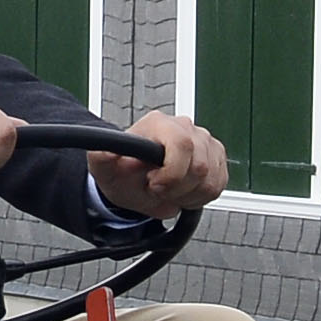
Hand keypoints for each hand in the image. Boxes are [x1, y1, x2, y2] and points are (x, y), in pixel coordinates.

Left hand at [110, 113, 229, 214]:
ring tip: (169, 191)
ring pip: (211, 179)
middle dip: (177, 189)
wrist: (134, 179)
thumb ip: (102, 157)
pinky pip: (218, 185)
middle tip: (158, 189)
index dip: (171, 174)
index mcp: (160, 124)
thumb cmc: (122, 171)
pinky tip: (183, 191)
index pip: (182, 145)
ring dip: (188, 195)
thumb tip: (105, 150)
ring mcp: (205, 142)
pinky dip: (201, 197)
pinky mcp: (217, 158)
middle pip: (200, 167)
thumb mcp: (105, 168)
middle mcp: (186, 127)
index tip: (153, 184)